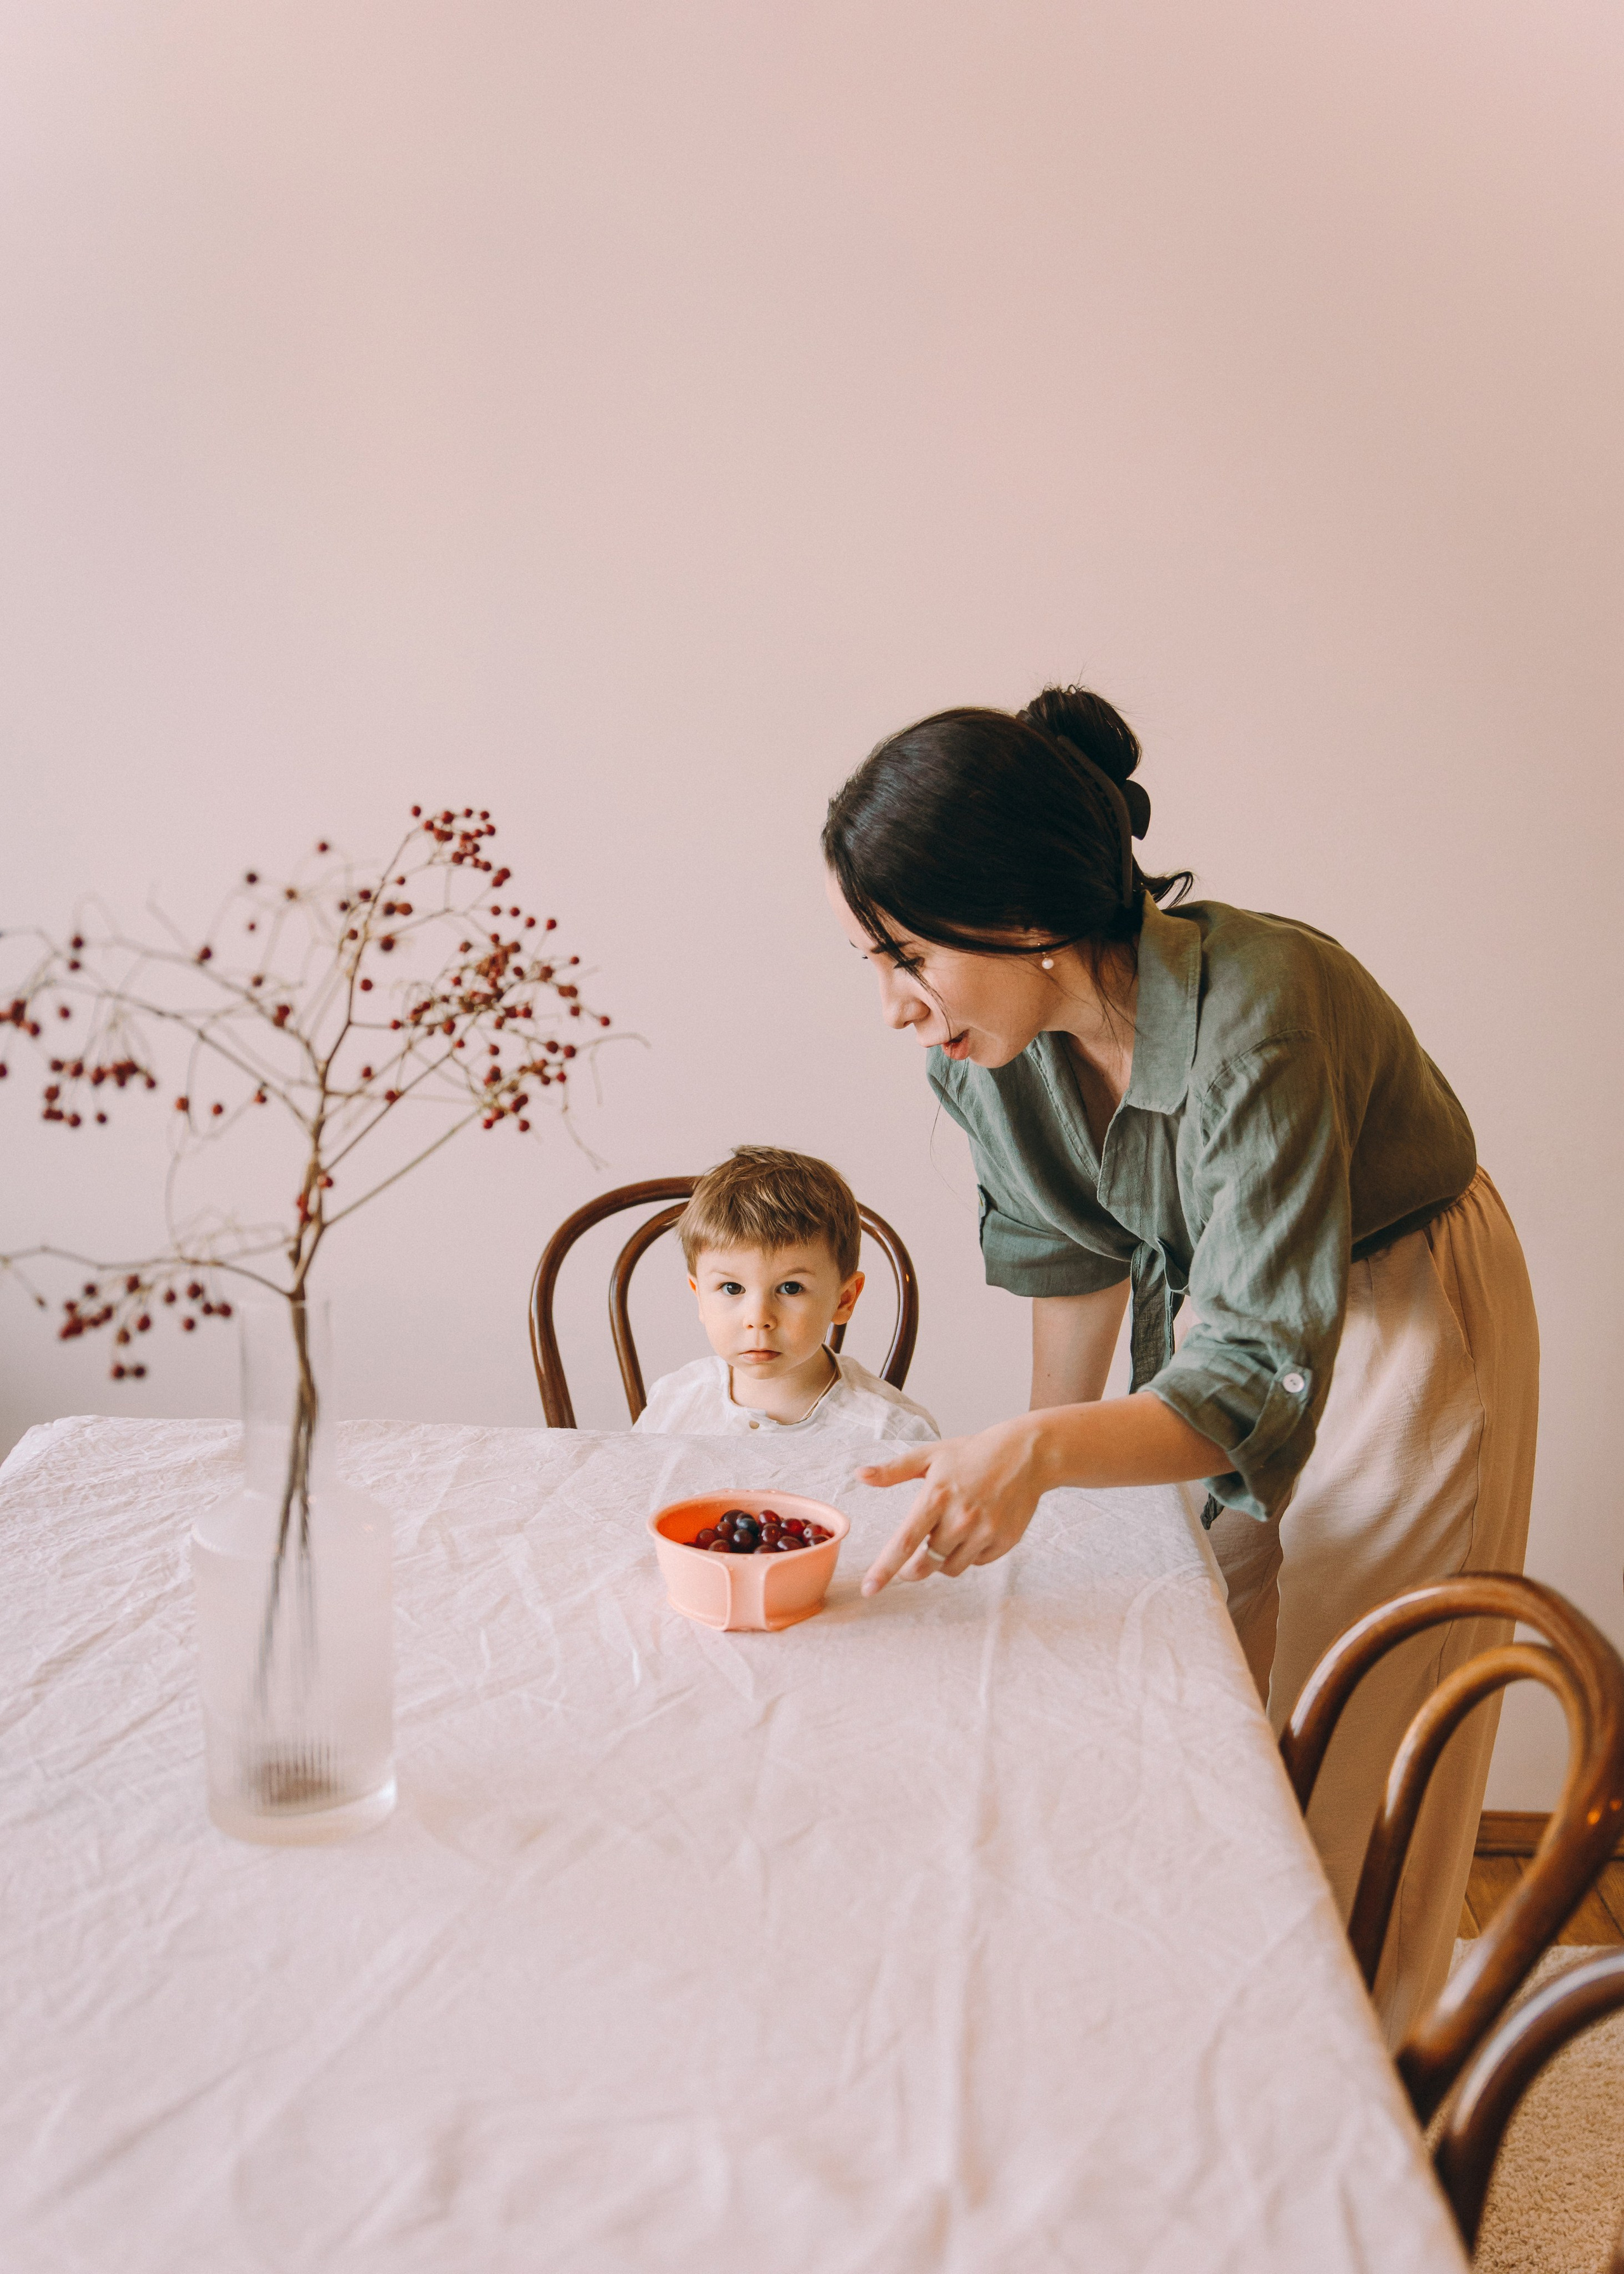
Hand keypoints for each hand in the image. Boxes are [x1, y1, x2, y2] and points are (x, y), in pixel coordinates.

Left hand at [856, 1415, 1048, 1595]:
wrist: (1026, 1455)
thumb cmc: (973, 1453)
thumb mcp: (931, 1455)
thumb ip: (894, 1470)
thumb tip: (860, 1475)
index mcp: (936, 1497)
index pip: (904, 1542)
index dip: (884, 1569)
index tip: (868, 1590)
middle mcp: (960, 1518)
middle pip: (926, 1563)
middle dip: (912, 1569)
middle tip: (911, 1562)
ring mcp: (985, 1532)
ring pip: (950, 1567)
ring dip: (942, 1559)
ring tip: (951, 1530)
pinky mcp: (1005, 1541)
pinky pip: (976, 1562)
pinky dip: (969, 1553)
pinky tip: (976, 1529)